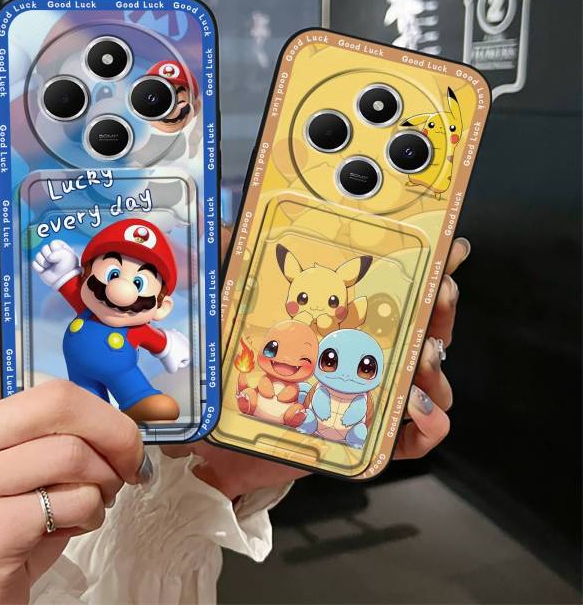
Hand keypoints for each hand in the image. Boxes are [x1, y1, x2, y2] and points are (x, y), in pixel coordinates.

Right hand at [0, 185, 148, 604]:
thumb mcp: (45, 461)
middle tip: (128, 458)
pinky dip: (90, 517)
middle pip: (57, 396)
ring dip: (104, 481)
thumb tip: (148, 409)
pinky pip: (69, 500)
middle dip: (113, 430)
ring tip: (92, 497)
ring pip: (72, 451)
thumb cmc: (18, 514)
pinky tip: (64, 527)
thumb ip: (79, 425)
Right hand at [32, 239, 80, 288]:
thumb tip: (48, 258)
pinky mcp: (39, 265)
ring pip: (38, 256)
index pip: (52, 244)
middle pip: (44, 248)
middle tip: (56, 263)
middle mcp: (50, 250)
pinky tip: (44, 271)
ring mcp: (44, 257)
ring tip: (50, 267)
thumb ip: (58, 253)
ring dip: (44, 263)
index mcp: (58, 245)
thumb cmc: (67, 267)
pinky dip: (39, 268)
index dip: (57, 251)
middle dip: (50, 258)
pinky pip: (34, 263)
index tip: (63, 257)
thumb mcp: (67, 256)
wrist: (64, 280)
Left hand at [163, 229, 469, 499]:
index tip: (448, 250)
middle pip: (425, 326)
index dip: (429, 267)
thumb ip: (232, 269)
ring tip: (422, 355)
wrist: (229, 442)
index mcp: (345, 321)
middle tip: (437, 294)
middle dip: (441, 307)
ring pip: (429, 378)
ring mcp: (373, 395)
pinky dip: (431, 423)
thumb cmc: (240, 375)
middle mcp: (366, 354)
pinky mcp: (371, 438)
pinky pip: (416, 435)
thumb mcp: (235, 315)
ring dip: (435, 365)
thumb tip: (222, 226)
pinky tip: (420, 409)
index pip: (396, 289)